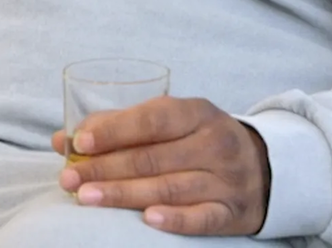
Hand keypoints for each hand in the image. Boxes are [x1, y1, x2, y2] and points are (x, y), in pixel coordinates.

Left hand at [51, 96, 270, 235]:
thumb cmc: (199, 140)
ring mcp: (226, 179)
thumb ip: (120, 126)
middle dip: (105, 168)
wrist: (266, 168)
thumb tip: (65, 140)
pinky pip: (203, 218)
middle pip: (152, 158)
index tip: (79, 143)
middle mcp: (214, 143)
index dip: (113, 130)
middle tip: (70, 180)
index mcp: (197, 113)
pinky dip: (175, 219)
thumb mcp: (171, 122)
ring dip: (124, 194)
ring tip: (87, 198)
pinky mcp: (233, 212)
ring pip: (170, 188)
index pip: (151, 120)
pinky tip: (147, 219)